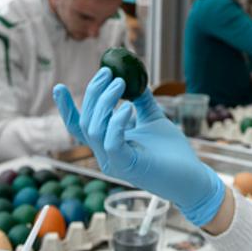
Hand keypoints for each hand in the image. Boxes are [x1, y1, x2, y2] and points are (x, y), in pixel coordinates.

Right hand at [53, 68, 225, 225]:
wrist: (192, 177)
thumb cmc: (172, 152)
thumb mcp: (152, 119)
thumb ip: (141, 101)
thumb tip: (134, 78)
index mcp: (107, 144)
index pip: (79, 126)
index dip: (66, 108)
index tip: (59, 86)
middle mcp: (105, 155)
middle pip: (86, 122)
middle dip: (93, 93)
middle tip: (108, 73)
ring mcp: (115, 163)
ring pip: (95, 129)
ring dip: (105, 102)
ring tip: (121, 84)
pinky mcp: (128, 167)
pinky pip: (112, 143)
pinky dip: (117, 122)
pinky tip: (128, 107)